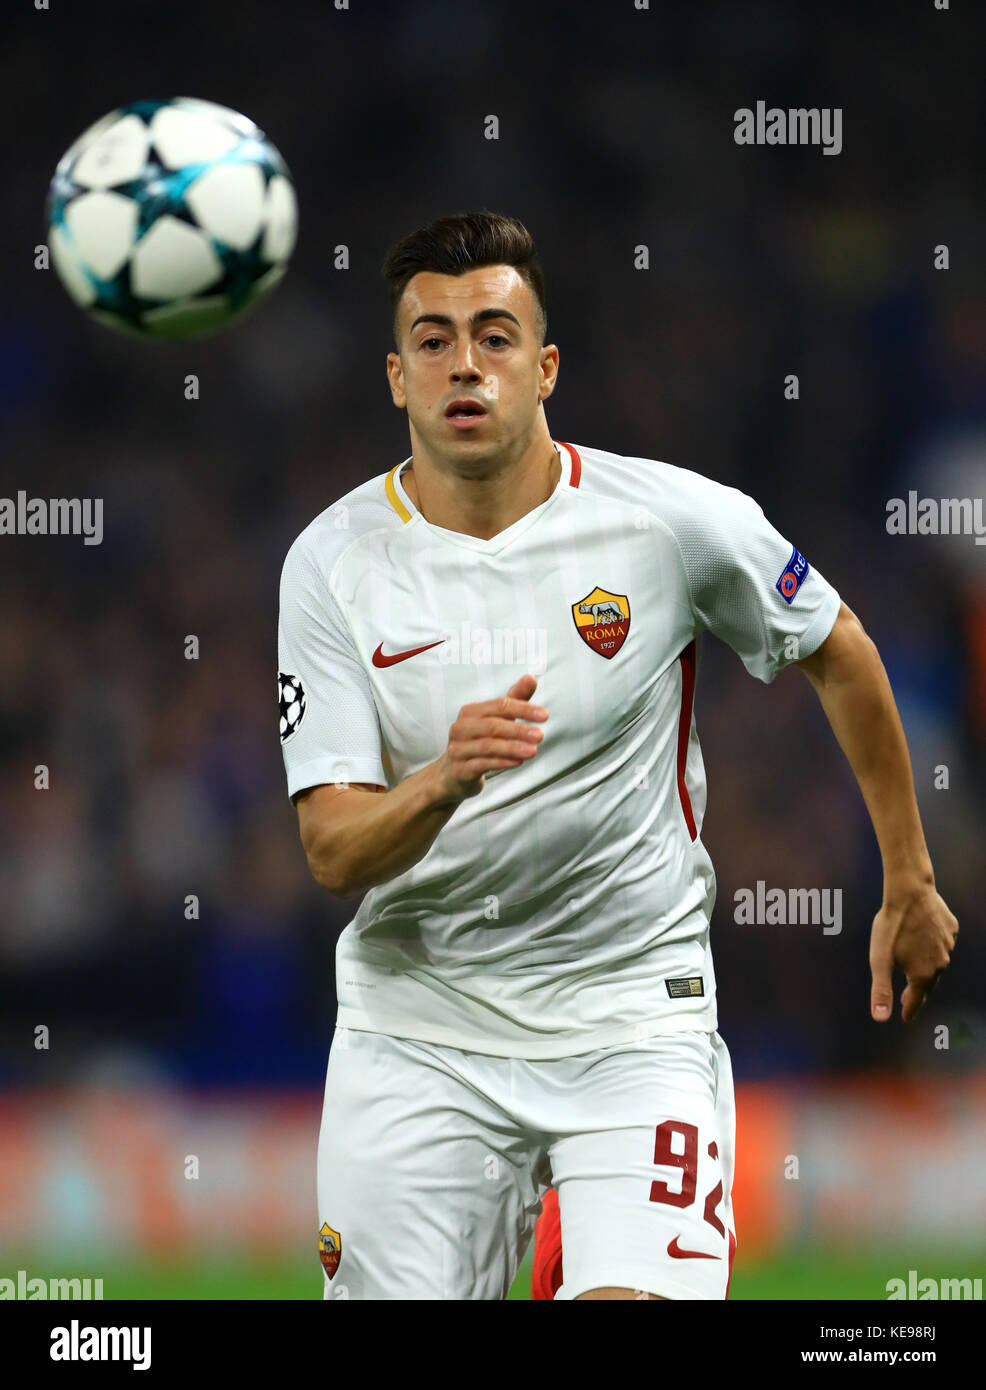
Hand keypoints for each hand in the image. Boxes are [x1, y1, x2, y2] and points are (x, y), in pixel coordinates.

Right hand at [433, 674, 547, 803]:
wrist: (454, 773)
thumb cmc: (479, 740)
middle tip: (540, 735)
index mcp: (470, 712)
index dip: (523, 709)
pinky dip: (502, 762)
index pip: (500, 706)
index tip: (545, 715)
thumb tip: (531, 677)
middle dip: (518, 730)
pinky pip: (482, 764)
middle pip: (492, 725)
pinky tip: (518, 762)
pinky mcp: (460, 769)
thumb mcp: (497, 719)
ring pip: (487, 746)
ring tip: (533, 750)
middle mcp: (460, 728)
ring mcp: (458, 749)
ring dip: (512, 747)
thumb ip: (514, 699)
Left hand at [869, 882, 958, 1022]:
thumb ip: (881, 989)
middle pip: (928, 983)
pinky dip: (933, 946)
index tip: (906, 1018)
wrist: (909, 892)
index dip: (910, 1009)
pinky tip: (925, 942)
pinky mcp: (951, 929)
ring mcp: (948, 946)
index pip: (917, 999)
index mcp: (923, 974)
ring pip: (937, 962)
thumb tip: (880, 1018)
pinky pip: (942, 943)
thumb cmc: (891, 925)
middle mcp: (940, 963)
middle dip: (917, 992)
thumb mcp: (879, 959)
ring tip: (915, 968)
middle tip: (907, 997)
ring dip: (926, 967)